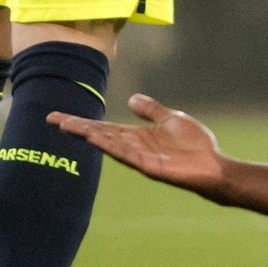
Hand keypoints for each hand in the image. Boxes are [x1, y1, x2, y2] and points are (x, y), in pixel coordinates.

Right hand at [47, 92, 226, 194]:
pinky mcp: (151, 167)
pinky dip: (112, 146)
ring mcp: (140, 158)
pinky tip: (98, 139)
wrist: (214, 166)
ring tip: (69, 126)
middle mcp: (134, 147)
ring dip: (90, 135)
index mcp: (137, 136)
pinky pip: (127, 155)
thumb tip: (130, 99)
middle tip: (53, 119)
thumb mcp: (171, 119)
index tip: (60, 117)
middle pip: (101, 134)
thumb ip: (151, 110)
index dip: (83, 122)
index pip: (104, 128)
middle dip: (78, 127)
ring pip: (109, 144)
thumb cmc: (196, 146)